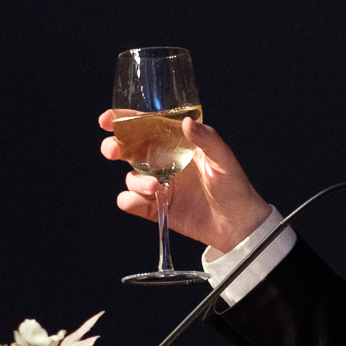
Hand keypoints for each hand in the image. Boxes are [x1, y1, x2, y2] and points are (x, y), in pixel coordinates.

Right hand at [99, 110, 271, 252]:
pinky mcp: (156, 207)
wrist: (239, 225)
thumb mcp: (225, 161)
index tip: (107, 120)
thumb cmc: (235, 188)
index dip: (124, 121)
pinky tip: (147, 201)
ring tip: (156, 187)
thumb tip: (186, 122)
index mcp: (177, 146)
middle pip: (128, 150)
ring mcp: (159, 186)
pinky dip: (130, 200)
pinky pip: (130, 202)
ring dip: (135, 180)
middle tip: (113, 151)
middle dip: (114, 147)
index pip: (146, 127)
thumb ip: (208, 140)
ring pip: (130, 177)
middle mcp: (164, 163)